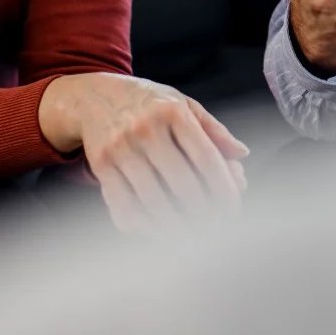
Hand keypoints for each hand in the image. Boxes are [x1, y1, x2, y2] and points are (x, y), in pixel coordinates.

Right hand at [38, 73, 248, 233]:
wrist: (94, 96)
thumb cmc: (148, 103)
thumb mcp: (182, 104)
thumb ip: (213, 129)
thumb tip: (241, 153)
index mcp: (173, 112)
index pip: (205, 156)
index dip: (223, 187)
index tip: (233, 208)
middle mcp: (146, 128)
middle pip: (182, 182)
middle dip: (202, 212)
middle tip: (214, 229)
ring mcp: (121, 147)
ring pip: (153, 198)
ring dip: (174, 225)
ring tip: (190, 238)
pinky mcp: (101, 164)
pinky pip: (123, 203)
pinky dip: (142, 223)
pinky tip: (157, 232)